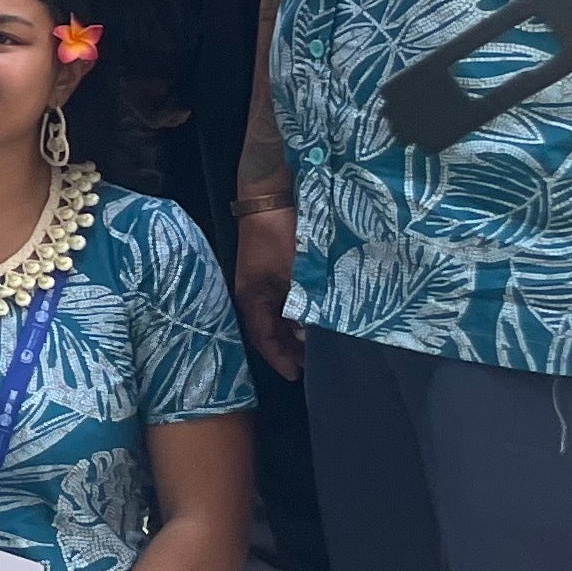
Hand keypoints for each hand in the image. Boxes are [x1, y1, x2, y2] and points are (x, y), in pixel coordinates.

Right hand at [233, 205, 302, 379]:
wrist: (271, 195)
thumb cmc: (279, 236)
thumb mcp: (294, 276)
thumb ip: (302, 306)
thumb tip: (311, 336)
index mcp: (251, 298)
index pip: (262, 338)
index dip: (279, 358)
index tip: (297, 375)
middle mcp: (254, 293)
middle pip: (271, 329)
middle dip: (291, 347)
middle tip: (315, 363)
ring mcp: (264, 280)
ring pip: (280, 315)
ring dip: (297, 329)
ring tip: (320, 342)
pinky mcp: (275, 268)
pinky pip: (287, 300)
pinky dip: (300, 311)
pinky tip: (317, 314)